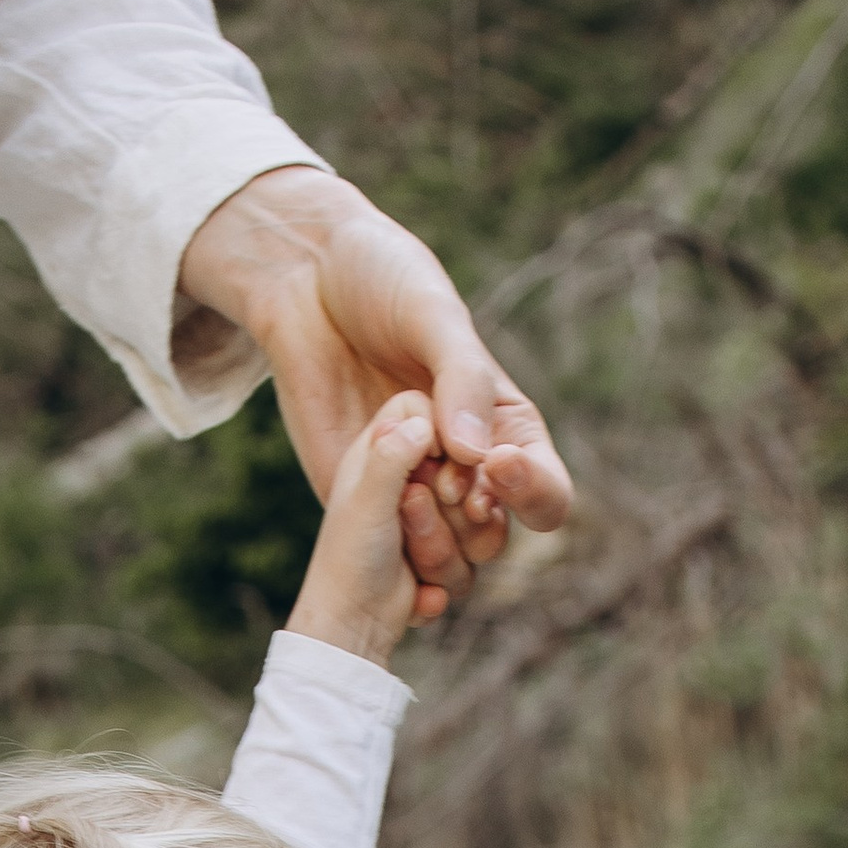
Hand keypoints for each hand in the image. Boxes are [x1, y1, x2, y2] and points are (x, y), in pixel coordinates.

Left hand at [180, 168, 568, 609]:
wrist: (304, 281)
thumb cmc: (381, 280)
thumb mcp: (430, 313)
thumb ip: (461, 379)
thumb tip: (480, 457)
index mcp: (502, 424)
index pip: (544, 488)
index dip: (530, 491)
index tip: (492, 466)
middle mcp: (466, 466)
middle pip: (498, 534)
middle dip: (476, 521)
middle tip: (438, 482)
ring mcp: (416, 488)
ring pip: (450, 559)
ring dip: (436, 544)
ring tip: (404, 495)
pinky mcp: (367, 500)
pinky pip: (396, 558)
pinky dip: (400, 567)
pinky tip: (387, 544)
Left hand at [287, 398, 448, 660]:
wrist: (344, 629)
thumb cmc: (345, 557)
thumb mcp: (365, 499)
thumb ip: (395, 455)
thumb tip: (429, 426)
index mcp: (393, 444)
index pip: (443, 414)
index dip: (451, 444)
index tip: (438, 474)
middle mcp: (416, 475)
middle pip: (472, 474)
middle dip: (451, 508)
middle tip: (409, 512)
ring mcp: (433, 518)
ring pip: (478, 526)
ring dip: (444, 550)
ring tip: (405, 557)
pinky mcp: (444, 556)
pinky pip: (471, 565)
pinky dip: (443, 584)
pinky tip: (417, 595)